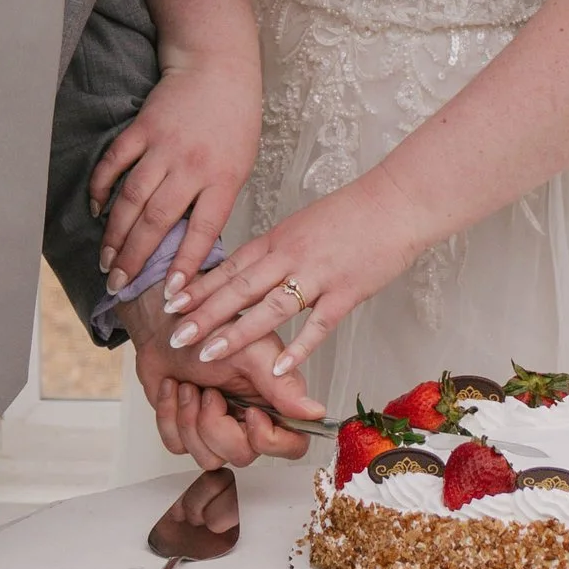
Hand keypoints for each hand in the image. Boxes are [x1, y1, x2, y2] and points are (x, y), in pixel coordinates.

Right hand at [91, 54, 263, 287]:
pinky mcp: (141, 129)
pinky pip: (115, 164)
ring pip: (132, 198)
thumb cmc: (234, 122)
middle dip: (136, 258)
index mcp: (223, 178)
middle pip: (158, 221)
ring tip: (106, 260)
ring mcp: (163, 146)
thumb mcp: (239, 166)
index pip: (202, 230)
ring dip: (115, 233)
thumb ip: (214, 201)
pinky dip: (102, 189)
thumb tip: (188, 244)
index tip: (170, 293)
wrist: (218, 68)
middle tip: (119, 285)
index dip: (184, 265)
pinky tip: (97, 211)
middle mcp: (192, 165)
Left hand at [127, 288, 321, 470]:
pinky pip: (178, 447)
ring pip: (208, 458)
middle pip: (243, 455)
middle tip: (208, 391)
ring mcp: (217, 430)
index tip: (249, 413)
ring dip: (189, 419)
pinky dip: (168, 416)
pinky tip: (172, 389)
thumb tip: (316, 412)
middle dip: (215, 425)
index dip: (270, 440)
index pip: (292, 445)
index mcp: (274, 401)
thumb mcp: (251, 350)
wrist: (166, 327)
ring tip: (188, 386)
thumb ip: (282, 384)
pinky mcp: (186, 433)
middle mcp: (249, 421)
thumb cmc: (211, 328)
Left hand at [164, 180, 420, 377]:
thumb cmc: (354, 212)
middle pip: (239, 288)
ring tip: (209, 353)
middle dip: (203, 313)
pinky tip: (280, 367)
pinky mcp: (347, 291)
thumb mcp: (303, 224)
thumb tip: (252, 271)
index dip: (198, 286)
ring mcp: (318, 274)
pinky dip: (299, 347)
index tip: (170, 303)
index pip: (230, 266)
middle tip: (174, 335)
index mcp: (278, 238)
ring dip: (237, 332)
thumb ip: (278, 250)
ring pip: (269, 307)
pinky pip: (318, 324)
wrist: (398, 200)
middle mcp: (290, 256)